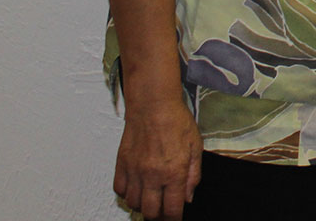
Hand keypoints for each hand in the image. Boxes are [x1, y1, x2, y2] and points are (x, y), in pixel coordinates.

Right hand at [113, 97, 202, 219]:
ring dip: (143, 205)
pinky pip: (120, 190)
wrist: (153, 105)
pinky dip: (127, 194)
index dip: (174, 218)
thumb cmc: (176, 120)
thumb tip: (188, 196)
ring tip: (151, 197)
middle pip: (150, 212)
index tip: (176, 218)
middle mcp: (152, 175)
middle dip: (158, 216)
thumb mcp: (195, 146)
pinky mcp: (122, 164)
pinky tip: (137, 187)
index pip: (172, 209)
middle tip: (163, 210)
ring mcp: (135, 171)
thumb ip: (194, 174)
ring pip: (133, 203)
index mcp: (174, 172)